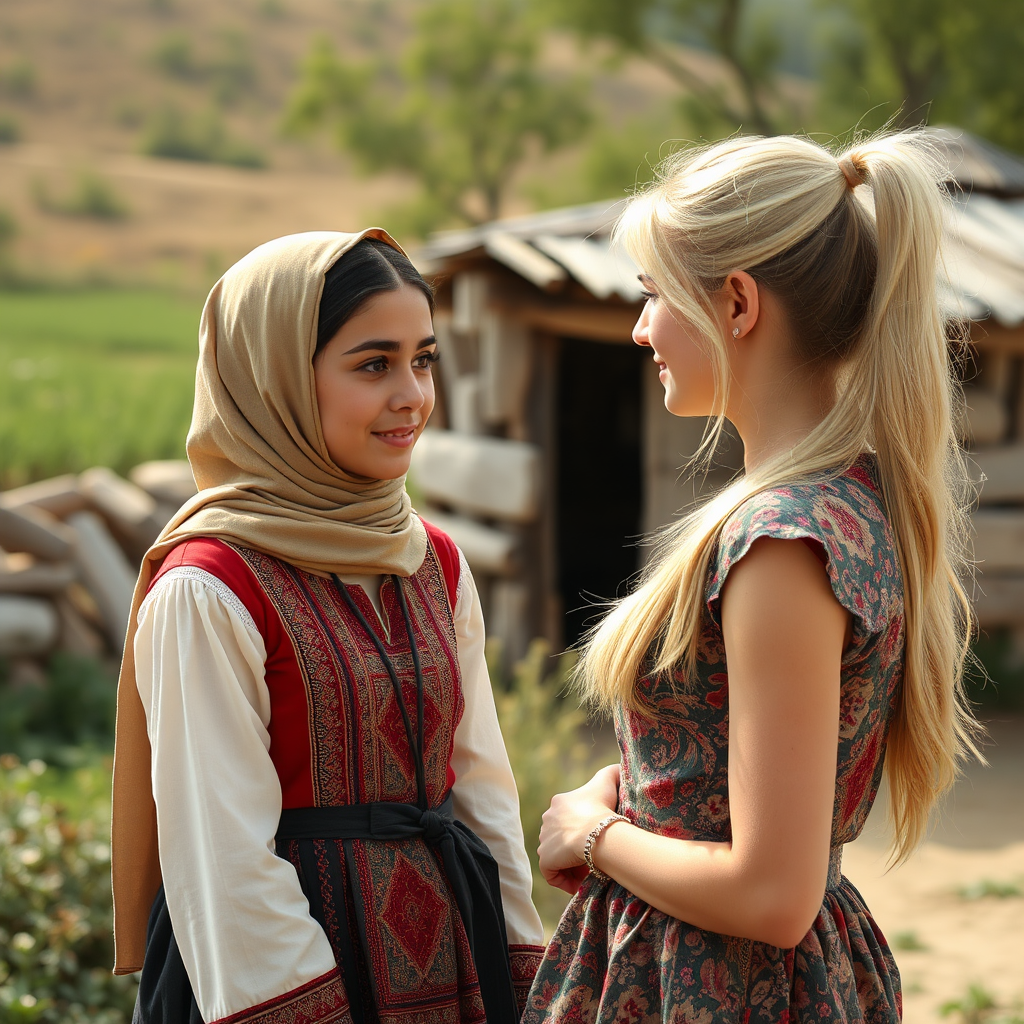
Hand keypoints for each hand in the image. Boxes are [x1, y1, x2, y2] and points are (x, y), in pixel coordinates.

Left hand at [538, 763, 620, 894]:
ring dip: (571, 863)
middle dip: (576, 847)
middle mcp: (547, 820)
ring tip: (589, 869)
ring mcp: (544, 840)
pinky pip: (552, 873)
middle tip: (594, 855)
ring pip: (557, 855)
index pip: (568, 818)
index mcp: (559, 803)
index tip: (597, 838)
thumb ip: (614, 770)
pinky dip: (564, 880)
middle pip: (561, 837)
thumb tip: (622, 766)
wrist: (597, 831)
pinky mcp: (545, 859)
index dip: (582, 829)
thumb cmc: (604, 807)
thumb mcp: (609, 780)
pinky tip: (581, 882)